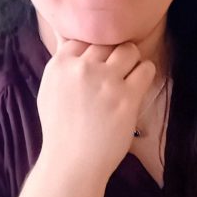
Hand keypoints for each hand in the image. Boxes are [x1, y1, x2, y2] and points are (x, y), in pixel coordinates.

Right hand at [37, 39, 155, 180]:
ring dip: (131, 61)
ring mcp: (106, 82)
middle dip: (112, 55)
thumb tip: (67, 33)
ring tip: (128, 76)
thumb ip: (61, 63)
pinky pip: (145, 69)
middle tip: (114, 72)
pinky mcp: (127, 97)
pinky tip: (137, 85)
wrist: (72, 163)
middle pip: (107, 42)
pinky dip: (145, 74)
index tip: (97, 65)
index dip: (94, 51)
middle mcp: (82, 68)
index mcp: (60, 65)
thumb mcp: (50, 90)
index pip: (84, 38)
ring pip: (128, 50)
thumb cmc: (61, 129)